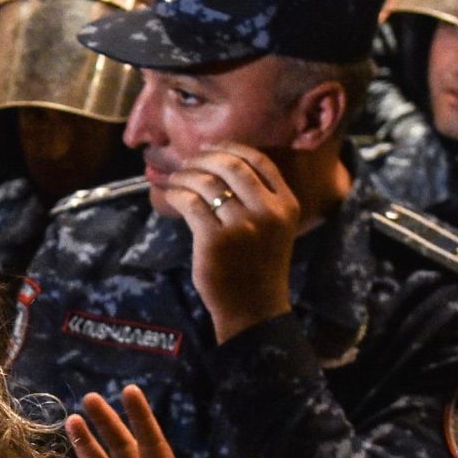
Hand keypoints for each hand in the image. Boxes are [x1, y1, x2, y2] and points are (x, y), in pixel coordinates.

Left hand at [158, 144, 298, 340]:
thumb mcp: (273, 228)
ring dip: (185, 175)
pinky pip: (190, 202)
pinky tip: (171, 194)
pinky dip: (177, 193)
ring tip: (176, 178)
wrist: (253, 308)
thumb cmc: (258, 266)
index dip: (231, 148)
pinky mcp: (215, 240)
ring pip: (206, 181)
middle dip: (204, 158)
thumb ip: (259, 197)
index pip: (259, 161)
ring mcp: (242, 225)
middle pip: (231, 166)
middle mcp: (268, 211)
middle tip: (188, 162)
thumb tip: (217, 160)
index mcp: (286, 205)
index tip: (211, 148)